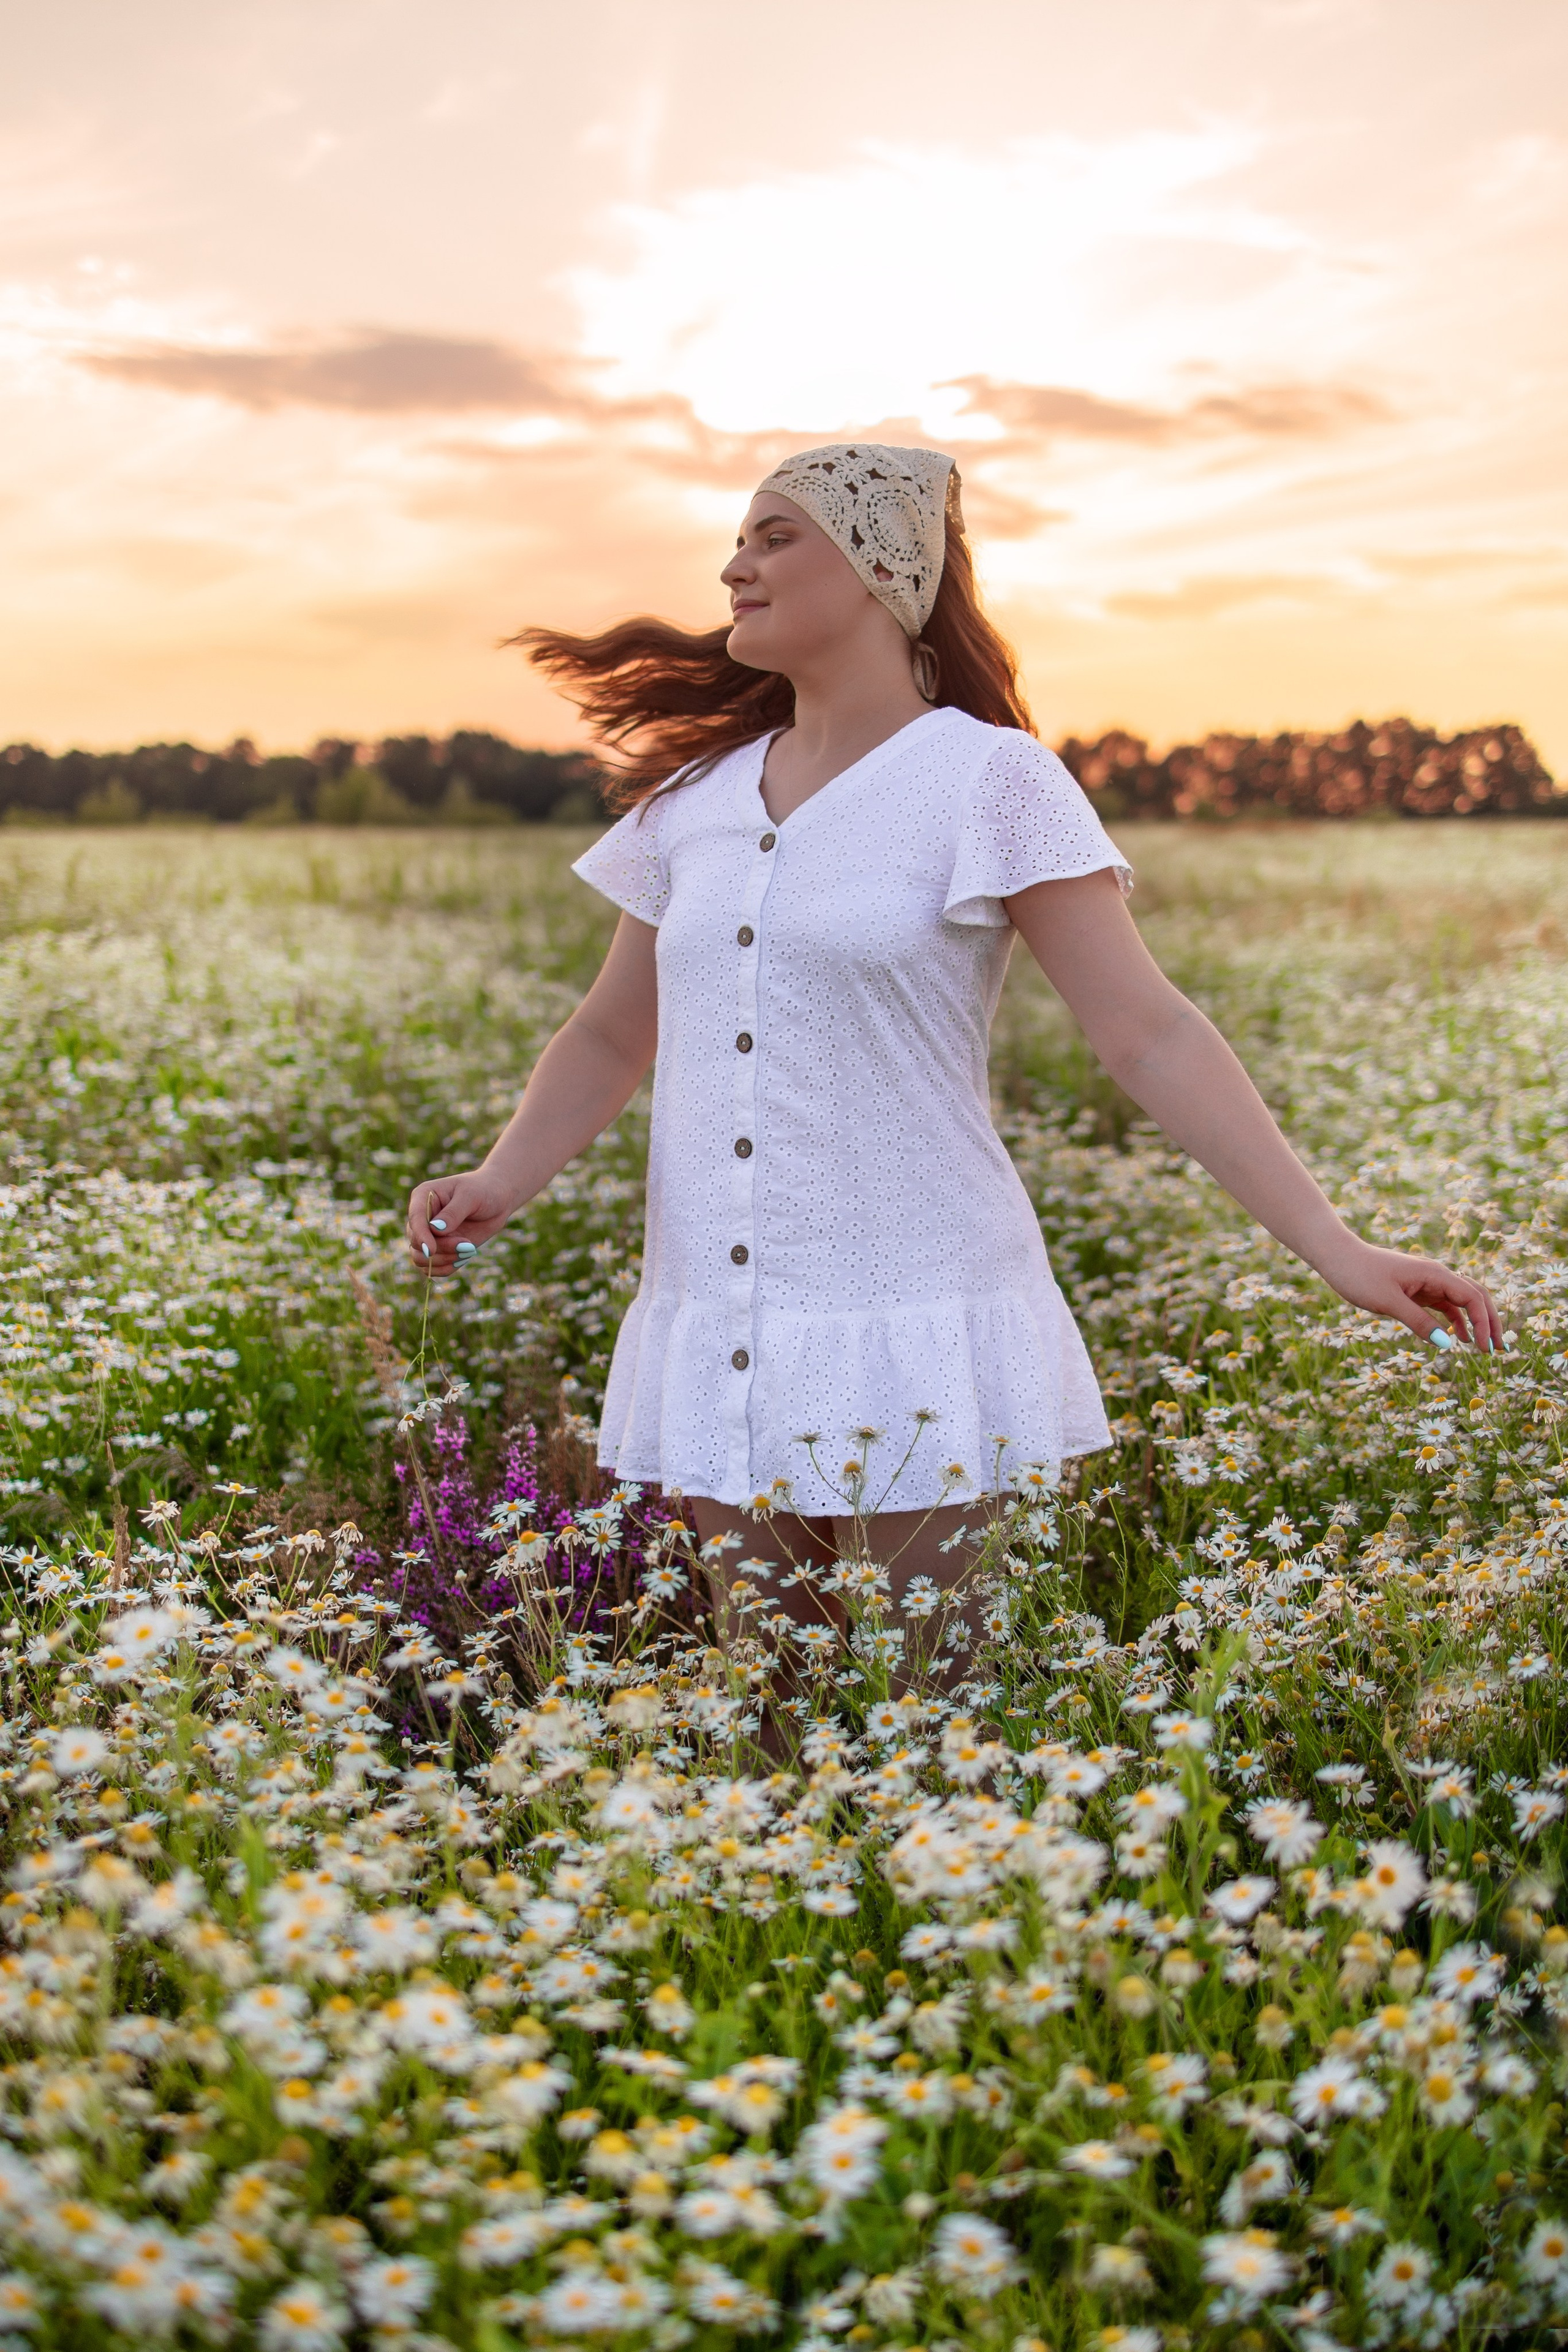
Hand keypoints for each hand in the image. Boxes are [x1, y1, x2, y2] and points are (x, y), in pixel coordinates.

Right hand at [405, 1171, 514, 1279]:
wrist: (498, 1200)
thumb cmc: (483, 1190)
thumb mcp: (470, 1196)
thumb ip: (453, 1213)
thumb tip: (435, 1230)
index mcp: (423, 1196)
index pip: (415, 1219)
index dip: (420, 1236)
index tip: (431, 1251)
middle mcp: (422, 1217)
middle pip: (416, 1243)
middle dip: (441, 1249)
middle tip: (468, 1245)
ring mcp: (429, 1234)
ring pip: (421, 1259)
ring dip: (444, 1260)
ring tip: (468, 1250)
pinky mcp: (440, 1248)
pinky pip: (433, 1267)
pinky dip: (446, 1268)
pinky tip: (465, 1257)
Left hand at [1318, 1237, 1501, 1350]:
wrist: (1337, 1257)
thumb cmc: (1360, 1275)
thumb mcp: (1388, 1302)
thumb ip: (1418, 1322)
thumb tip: (1447, 1343)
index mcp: (1436, 1274)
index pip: (1473, 1298)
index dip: (1484, 1323)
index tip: (1485, 1348)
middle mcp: (1437, 1276)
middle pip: (1476, 1297)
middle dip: (1490, 1322)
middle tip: (1498, 1350)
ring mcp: (1428, 1283)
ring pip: (1462, 1302)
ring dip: (1476, 1323)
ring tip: (1484, 1348)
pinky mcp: (1417, 1291)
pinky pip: (1444, 1305)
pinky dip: (1455, 1321)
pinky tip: (1457, 1338)